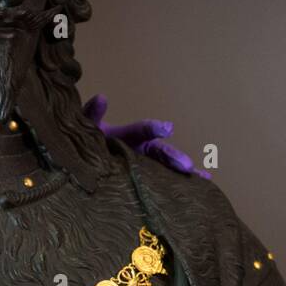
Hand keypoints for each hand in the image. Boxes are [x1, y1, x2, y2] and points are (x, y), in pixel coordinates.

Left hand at [82, 94, 210, 178]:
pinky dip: (180, 184)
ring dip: (182, 171)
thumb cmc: (86, 140)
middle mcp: (140, 149)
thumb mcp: (86, 126)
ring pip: (165, 167)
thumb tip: (101, 99)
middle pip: (160, 152)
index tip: (166, 130)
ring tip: (202, 176)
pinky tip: (201, 186)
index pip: (142, 130)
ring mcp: (143, 164)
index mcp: (128, 135)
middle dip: (173, 157)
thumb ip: (92, 113)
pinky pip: (162, 182)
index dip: (154, 129)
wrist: (83, 158)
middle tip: (187, 165)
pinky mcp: (143, 178)